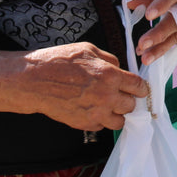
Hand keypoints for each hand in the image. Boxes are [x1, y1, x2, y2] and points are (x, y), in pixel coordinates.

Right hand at [21, 41, 148, 130]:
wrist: (34, 82)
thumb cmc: (58, 62)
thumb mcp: (88, 50)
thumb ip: (109, 60)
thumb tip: (120, 69)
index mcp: (110, 76)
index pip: (139, 87)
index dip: (141, 88)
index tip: (140, 89)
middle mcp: (106, 96)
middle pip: (132, 106)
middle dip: (128, 100)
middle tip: (120, 95)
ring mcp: (96, 113)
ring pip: (120, 121)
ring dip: (117, 113)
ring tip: (108, 105)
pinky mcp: (84, 124)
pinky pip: (102, 127)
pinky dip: (100, 120)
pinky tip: (92, 109)